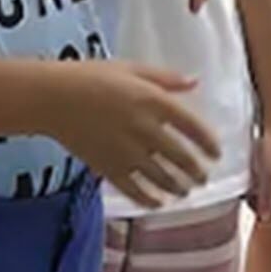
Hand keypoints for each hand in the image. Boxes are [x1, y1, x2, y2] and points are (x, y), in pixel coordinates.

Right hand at [47, 63, 220, 210]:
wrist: (53, 98)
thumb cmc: (91, 77)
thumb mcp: (131, 68)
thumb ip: (165, 78)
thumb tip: (195, 82)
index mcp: (153, 101)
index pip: (193, 127)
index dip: (209, 143)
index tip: (217, 154)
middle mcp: (145, 129)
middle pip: (181, 158)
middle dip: (196, 172)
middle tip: (203, 177)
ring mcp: (127, 152)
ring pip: (163, 178)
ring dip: (179, 187)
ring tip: (185, 191)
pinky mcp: (109, 168)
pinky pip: (136, 190)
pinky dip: (150, 200)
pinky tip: (158, 202)